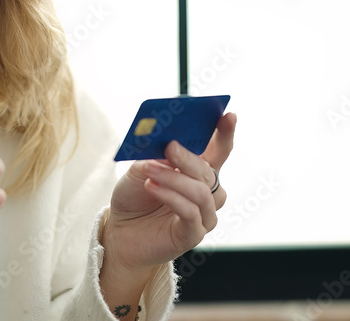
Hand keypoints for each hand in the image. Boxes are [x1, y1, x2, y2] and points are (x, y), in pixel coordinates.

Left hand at [102, 112, 236, 271]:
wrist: (120, 230)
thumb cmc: (134, 196)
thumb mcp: (141, 168)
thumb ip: (156, 155)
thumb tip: (168, 142)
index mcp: (198, 172)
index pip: (220, 150)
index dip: (226, 133)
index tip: (229, 115)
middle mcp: (207, 193)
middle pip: (207, 170)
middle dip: (188, 157)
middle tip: (169, 145)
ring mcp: (203, 215)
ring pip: (199, 192)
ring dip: (173, 178)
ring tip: (149, 171)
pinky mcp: (193, 234)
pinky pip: (189, 212)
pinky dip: (171, 197)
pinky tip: (153, 187)